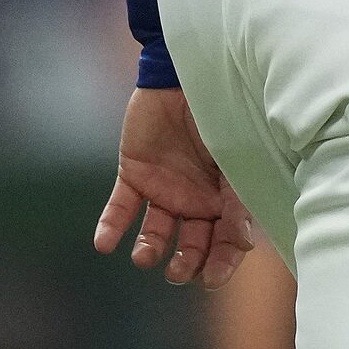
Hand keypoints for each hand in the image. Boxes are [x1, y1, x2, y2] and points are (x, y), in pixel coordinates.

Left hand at [93, 85, 256, 287]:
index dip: (221, 262)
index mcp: (226, 195)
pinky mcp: (134, 173)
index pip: (226, 239)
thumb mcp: (239, 157)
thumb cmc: (226, 109)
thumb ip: (239, 199)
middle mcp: (195, 197)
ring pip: (155, 231)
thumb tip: (244, 245)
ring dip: (149, 249)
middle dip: (185, 263)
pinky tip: (104, 243)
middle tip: (178, 272)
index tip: (211, 278)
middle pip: (191, 243)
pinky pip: (120, 207)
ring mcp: (164, 186)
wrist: (188, 69)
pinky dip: (111, 226)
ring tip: (144, 256)